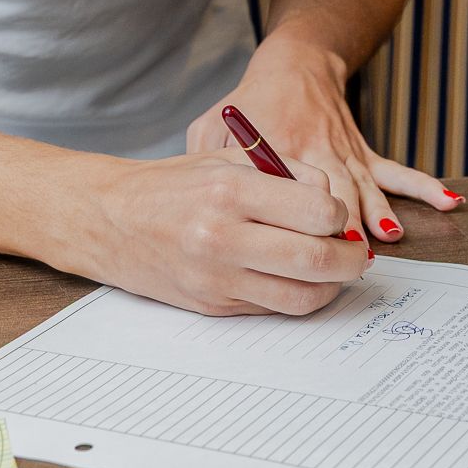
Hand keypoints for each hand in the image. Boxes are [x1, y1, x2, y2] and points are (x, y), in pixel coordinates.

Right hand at [81, 146, 369, 314]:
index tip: (338, 213)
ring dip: (330, 286)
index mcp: (232, 190)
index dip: (339, 215)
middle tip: (356, 252)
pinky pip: (271, 308)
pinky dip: (295, 296)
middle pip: (315, 259)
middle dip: (349, 259)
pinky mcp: (212, 306)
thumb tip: (334, 201)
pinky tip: (298, 278)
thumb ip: (286, 173)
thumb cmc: (176, 183)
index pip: (317, 211)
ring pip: (299, 296)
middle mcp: (224, 237)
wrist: (112, 220)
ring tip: (334, 269)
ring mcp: (217, 278)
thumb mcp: (230, 158)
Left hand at [187, 26, 463, 246]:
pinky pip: (395, 171)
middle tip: (350, 260)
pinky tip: (449, 203)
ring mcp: (343, 151)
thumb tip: (197, 206)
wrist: (297, 61)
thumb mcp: (213, 126)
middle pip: (331, 191)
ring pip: (364, 185)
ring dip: (378, 212)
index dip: (292, 217)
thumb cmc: (248, 101)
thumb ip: (205, 162)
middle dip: (342, 227)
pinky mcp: (362, 151)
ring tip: (388, 238)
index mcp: (274, 145)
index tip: (303, 248)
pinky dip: (423, 186)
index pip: (283, 186)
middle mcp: (315, 149)